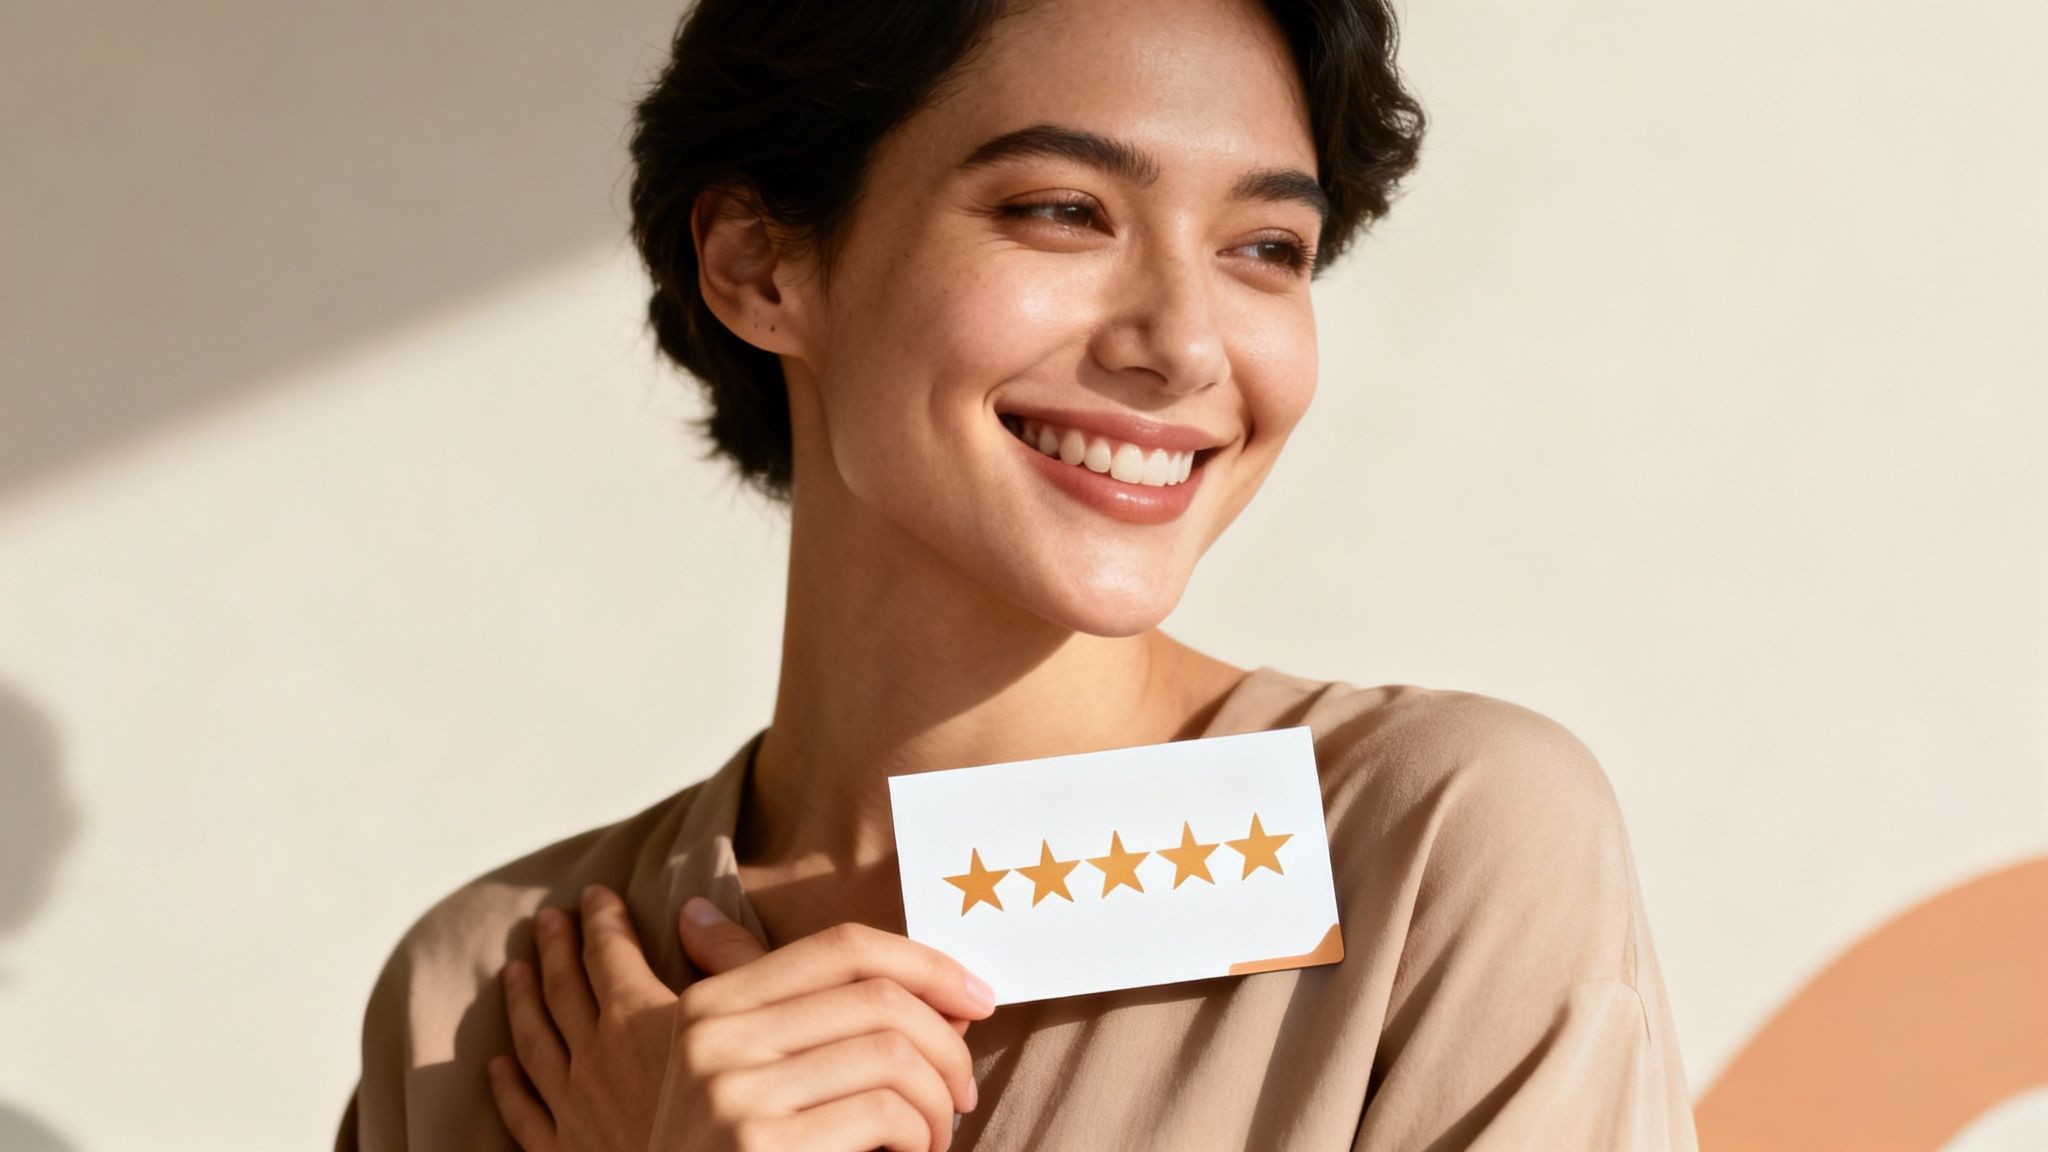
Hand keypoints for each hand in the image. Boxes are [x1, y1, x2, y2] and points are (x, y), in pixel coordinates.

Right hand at [487, 884, 996, 1151]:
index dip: (926, 962)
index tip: (976, 996)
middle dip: (948, 1044)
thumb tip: (927, 980)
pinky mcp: (763, 1145)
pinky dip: (920, 1136)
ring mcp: (735, 1094)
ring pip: (894, 1055)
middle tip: (962, 1089)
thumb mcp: (752, 1074)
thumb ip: (816, 1017)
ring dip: (939, 1100)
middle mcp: (715, 1039)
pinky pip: (887, 1112)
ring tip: (934, 1133)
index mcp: (712, 1006)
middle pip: (880, 998)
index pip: (843, 946)